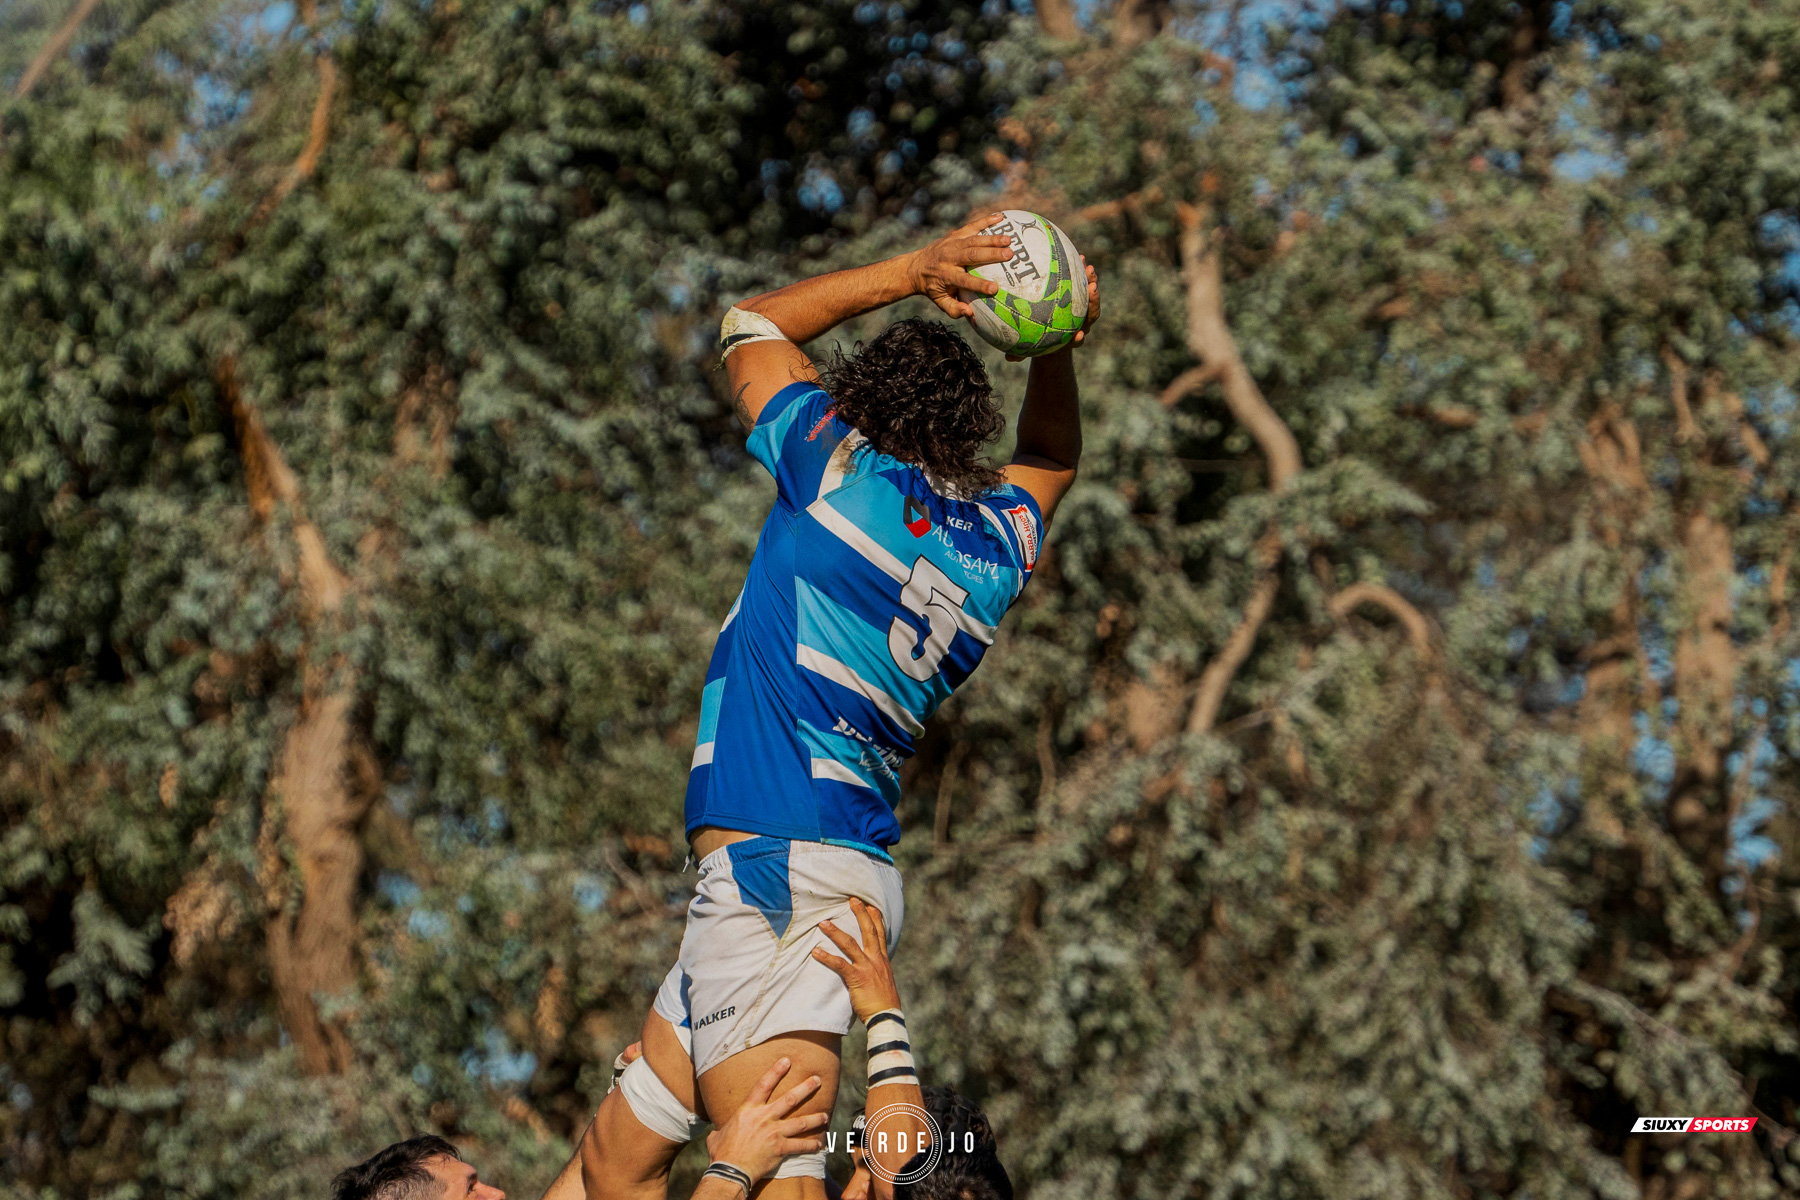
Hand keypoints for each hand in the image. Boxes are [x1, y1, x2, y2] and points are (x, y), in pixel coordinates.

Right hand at [704, 1057, 827, 1184]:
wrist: (730, 1171)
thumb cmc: (721, 1153)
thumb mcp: (717, 1135)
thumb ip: (720, 1129)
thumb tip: (716, 1132)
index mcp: (748, 1110)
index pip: (764, 1084)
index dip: (776, 1071)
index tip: (787, 1061)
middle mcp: (764, 1118)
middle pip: (790, 1099)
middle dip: (806, 1088)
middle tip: (817, 1080)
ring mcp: (774, 1132)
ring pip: (800, 1122)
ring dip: (815, 1118)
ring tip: (825, 1115)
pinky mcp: (780, 1148)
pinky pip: (800, 1146)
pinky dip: (811, 1146)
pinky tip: (819, 1145)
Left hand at [810, 897, 900, 1022]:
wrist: (887, 1017)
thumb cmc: (884, 1002)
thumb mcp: (884, 981)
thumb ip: (877, 970)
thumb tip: (871, 967)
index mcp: (882, 960)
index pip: (880, 934)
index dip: (876, 918)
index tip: (871, 905)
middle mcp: (876, 960)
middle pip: (868, 931)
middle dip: (860, 913)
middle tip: (852, 899)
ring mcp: (867, 967)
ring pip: (850, 944)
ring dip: (835, 932)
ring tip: (823, 923)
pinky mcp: (857, 978)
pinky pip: (840, 964)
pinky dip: (827, 957)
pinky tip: (815, 952)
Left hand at [907, 213, 1013, 318]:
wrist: (916, 267)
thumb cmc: (933, 288)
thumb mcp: (939, 301)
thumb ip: (954, 309)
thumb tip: (970, 313)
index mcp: (946, 275)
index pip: (964, 280)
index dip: (979, 284)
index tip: (995, 288)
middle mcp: (949, 257)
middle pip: (971, 254)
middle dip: (990, 254)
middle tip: (1009, 255)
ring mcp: (952, 244)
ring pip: (973, 239)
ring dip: (992, 238)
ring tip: (1009, 239)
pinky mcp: (955, 235)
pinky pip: (972, 226)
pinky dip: (986, 220)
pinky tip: (1002, 217)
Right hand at [1006, 257, 1099, 361]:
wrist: (1050, 332)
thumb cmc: (1037, 340)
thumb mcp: (1028, 347)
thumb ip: (1020, 353)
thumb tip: (1008, 357)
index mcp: (1070, 337)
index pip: (1078, 338)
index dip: (1079, 337)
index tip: (1079, 335)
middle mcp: (1080, 323)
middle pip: (1091, 313)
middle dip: (1094, 301)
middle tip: (1092, 288)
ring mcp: (1082, 307)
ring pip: (1090, 295)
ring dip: (1090, 280)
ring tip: (1087, 266)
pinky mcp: (1080, 293)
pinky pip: (1083, 281)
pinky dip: (1081, 270)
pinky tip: (1077, 256)